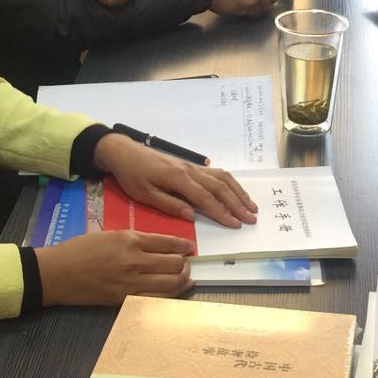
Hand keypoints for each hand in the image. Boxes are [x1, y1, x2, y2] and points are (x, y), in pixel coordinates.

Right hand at [34, 229, 192, 306]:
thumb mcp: (110, 235)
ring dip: (183, 279)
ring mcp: (131, 283)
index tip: (189, 247)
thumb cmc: (80, 250)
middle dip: (184, 263)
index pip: (167, 243)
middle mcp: (134, 261)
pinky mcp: (126, 299)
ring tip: (185, 276)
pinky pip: (157, 298)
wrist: (58, 273)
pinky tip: (177, 290)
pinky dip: (172, 294)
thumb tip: (161, 246)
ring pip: (171, 283)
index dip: (182, 246)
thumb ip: (136, 240)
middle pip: (174, 263)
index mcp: (129, 240)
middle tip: (186, 263)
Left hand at [94, 133, 256, 226]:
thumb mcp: (144, 194)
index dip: (222, 212)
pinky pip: (216, 173)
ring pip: (222, 178)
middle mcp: (190, 170)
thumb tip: (192, 216)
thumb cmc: (132, 175)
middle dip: (237, 204)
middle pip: (220, 188)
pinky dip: (230, 183)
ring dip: (238, 193)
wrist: (125, 152)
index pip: (205, 198)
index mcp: (178, 178)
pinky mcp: (191, 165)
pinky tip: (236, 192)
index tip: (236, 224)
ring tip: (252, 206)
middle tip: (252, 218)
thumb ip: (169, 205)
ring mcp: (193, 166)